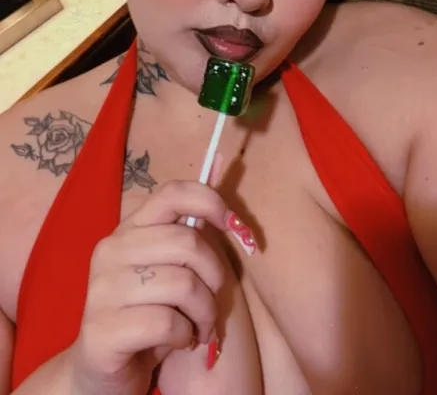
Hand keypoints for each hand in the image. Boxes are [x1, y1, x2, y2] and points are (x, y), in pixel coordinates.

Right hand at [69, 180, 241, 394]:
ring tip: (199, 327)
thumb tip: (220, 162)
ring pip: (183, 284)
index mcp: (128, 229)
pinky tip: (178, 342)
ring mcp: (101, 290)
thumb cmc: (148, 315)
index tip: (236, 228)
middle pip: (187, 242)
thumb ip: (190, 230)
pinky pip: (167, 323)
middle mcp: (109, 251)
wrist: (102, 374)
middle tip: (212, 303)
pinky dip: (185, 336)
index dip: (211, 202)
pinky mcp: (102, 331)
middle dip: (215, 277)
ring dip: (205, 313)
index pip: (172, 192)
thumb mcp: (171, 269)